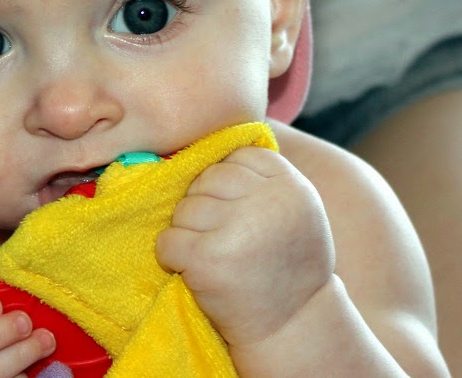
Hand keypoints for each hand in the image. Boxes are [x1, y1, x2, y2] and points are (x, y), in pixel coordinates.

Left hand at [155, 146, 335, 347]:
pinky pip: (167, 240)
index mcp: (291, 185)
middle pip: (206, 180)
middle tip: (225, 238)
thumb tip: (201, 134)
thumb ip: (260, 175)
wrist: (293, 328)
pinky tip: (196, 270)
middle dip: (205, 207)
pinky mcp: (208, 260)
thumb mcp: (292, 207)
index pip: (235, 156)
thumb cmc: (284, 261)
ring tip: (216, 256)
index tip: (238, 212)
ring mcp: (238, 231)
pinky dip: (172, 257)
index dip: (227, 184)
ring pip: (184, 209)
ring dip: (189, 233)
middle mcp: (268, 203)